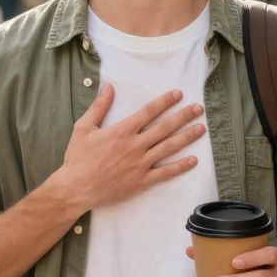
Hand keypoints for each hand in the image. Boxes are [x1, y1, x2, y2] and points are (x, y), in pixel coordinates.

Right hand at [52, 84, 205, 212]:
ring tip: (201, 129)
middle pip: (164, 127)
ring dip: (186, 137)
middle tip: (198, 109)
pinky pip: (165, 173)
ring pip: (168, 148)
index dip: (165, 101)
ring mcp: (140, 164)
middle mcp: (135, 146)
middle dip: (183, 116)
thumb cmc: (78, 158)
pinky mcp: (141, 181)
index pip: (148, 112)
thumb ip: (98, 106)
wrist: (76, 189)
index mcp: (122, 131)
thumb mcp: (83, 128)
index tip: (178, 94)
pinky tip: (193, 160)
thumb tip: (108, 87)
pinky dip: (180, 166)